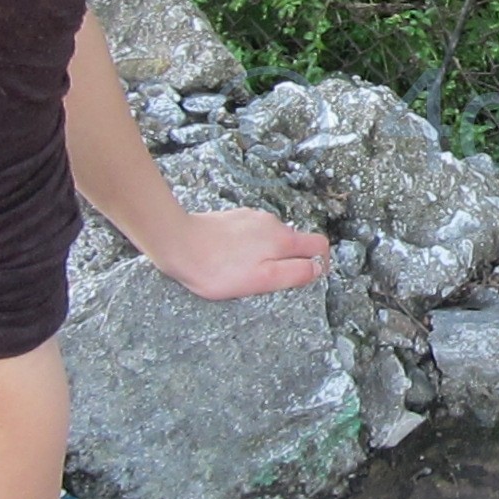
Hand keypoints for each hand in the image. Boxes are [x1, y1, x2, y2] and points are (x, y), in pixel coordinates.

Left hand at [152, 206, 329, 300]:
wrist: (177, 242)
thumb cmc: (216, 268)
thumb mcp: (261, 279)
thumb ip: (294, 273)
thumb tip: (316, 269)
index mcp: (283, 240)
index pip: (319, 245)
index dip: (321, 262)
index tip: (310, 277)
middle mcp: (272, 223)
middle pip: (295, 241)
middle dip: (289, 260)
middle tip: (269, 281)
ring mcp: (251, 217)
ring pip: (271, 237)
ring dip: (266, 253)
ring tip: (244, 272)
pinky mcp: (233, 218)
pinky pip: (251, 233)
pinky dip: (248, 246)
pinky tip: (230, 258)